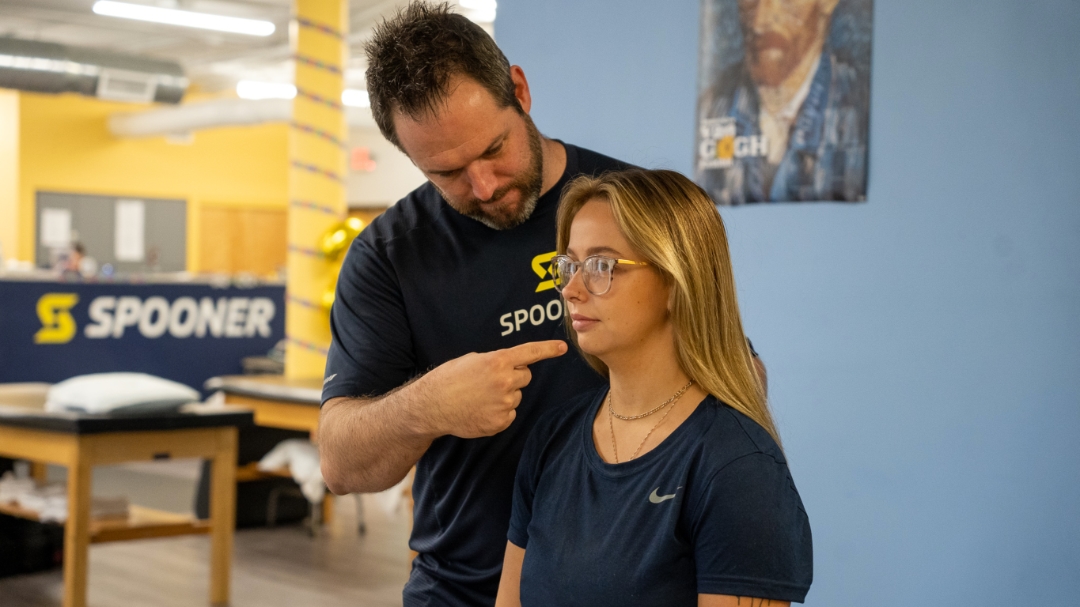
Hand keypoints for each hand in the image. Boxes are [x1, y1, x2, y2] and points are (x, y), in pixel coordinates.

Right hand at [420, 340, 567, 438]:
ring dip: (504, 396)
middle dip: (514, 377)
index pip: (530, 353)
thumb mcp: (472, 360)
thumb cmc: (449, 379)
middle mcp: (505, 381)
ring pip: (516, 396)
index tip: (563, 348)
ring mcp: (504, 404)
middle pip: (525, 377)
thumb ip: (496, 361)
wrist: (432, 406)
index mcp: (498, 361)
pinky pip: (510, 414)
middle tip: (491, 381)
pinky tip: (480, 410)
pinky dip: (499, 412)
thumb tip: (510, 365)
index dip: (548, 349)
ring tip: (480, 397)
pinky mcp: (500, 422)